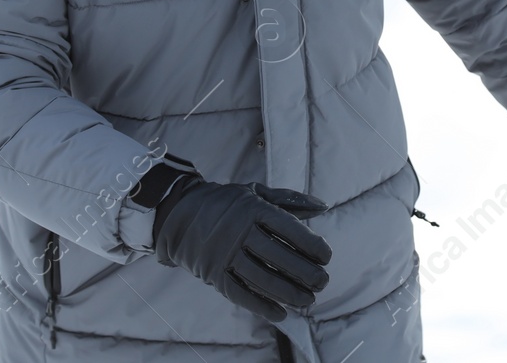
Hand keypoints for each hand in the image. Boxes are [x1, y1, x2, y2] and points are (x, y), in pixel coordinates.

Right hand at [151, 177, 332, 321]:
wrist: (179, 214)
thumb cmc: (226, 203)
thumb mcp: (256, 192)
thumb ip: (291, 200)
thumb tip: (324, 207)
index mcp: (253, 209)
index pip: (289, 229)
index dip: (311, 244)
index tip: (327, 257)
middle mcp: (239, 232)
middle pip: (278, 257)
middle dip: (305, 273)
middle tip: (323, 282)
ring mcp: (225, 255)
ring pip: (262, 279)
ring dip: (288, 293)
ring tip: (308, 300)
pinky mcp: (214, 274)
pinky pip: (240, 294)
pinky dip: (261, 306)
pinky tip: (281, 314)